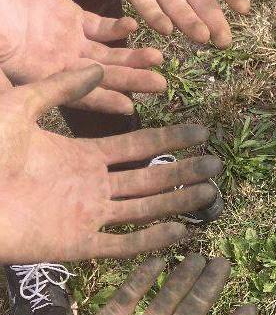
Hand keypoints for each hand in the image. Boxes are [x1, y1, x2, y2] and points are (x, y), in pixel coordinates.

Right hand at [0, 0, 164, 113]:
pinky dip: (117, 27)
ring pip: (108, 54)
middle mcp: (61, 65)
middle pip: (104, 77)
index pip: (80, 96)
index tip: (128, 107)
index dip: (104, 101)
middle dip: (132, 81)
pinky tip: (133, 26)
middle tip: (161, 85)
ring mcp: (68, 41)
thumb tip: (21, 96)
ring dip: (133, 56)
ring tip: (158, 57)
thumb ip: (19, 77)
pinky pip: (100, 27)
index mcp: (43, 79)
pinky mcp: (71, 17)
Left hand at [0, 66, 221, 263]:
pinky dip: (150, 240)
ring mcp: (88, 216)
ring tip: (209, 193)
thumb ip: (60, 89)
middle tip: (216, 165)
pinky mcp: (77, 244)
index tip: (200, 130)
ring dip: (177, 201)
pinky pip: (121, 243)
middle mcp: (94, 186)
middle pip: (150, 179)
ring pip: (144, 209)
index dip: (170, 138)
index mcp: (84, 156)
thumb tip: (98, 69)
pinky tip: (178, 231)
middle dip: (184, 171)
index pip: (138, 147)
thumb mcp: (19, 109)